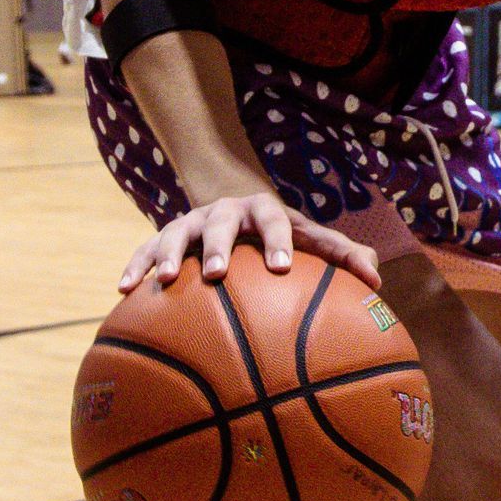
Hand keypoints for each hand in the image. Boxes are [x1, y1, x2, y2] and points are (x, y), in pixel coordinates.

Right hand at [118, 192, 379, 292]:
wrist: (234, 209)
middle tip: (219, 273)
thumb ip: (342, 257)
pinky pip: (145, 251)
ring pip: (176, 233)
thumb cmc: (281, 237)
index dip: (278, 240)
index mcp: (264, 211)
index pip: (274, 219)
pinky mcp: (164, 238)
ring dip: (169, 254)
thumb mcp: (310, 241)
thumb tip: (377, 281)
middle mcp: (225, 212)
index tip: (282, 267)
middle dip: (219, 245)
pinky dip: (136, 267)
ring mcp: (191, 224)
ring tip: (166, 280)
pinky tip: (123, 291)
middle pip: (221, 223)